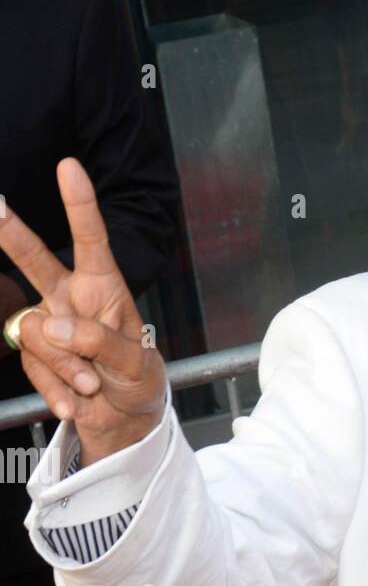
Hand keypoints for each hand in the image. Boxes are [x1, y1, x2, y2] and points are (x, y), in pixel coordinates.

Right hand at [0, 157, 166, 464]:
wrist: (124, 419)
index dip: (80, 205)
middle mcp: (69, 298)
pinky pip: (35, 368)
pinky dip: (56, 390)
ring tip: (93, 384)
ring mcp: (48, 325)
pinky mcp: (34, 355)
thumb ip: (99, 342)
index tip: (69, 167)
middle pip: (36, 260)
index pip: (91, 241)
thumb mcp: (135, 363)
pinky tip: (73, 402)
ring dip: (67, 368)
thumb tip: (53, 328)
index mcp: (103, 287)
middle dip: (12, 234)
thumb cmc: (138, 380)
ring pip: (39, 335)